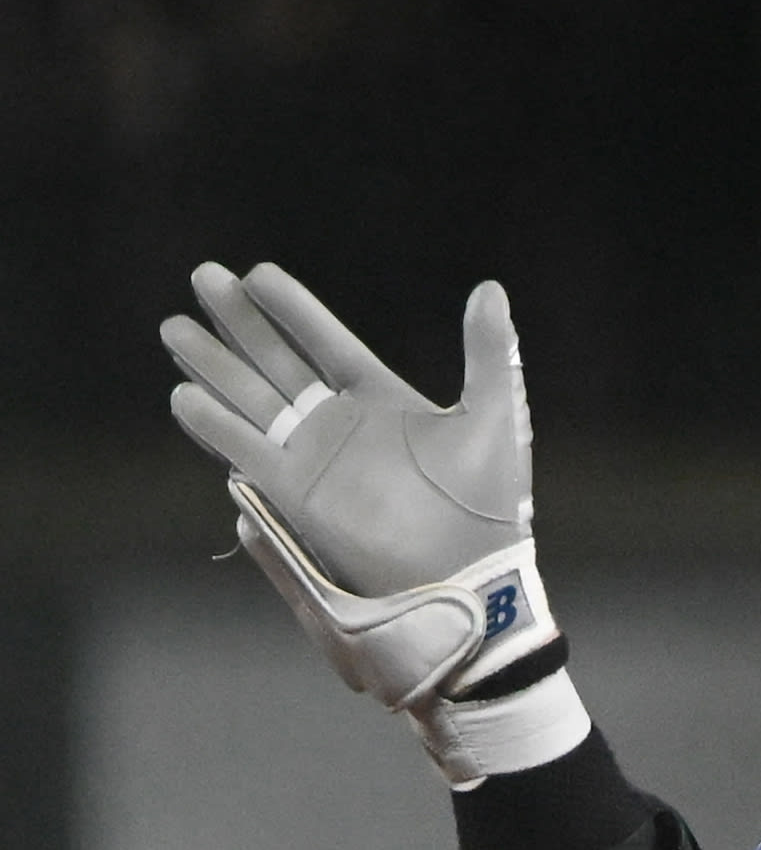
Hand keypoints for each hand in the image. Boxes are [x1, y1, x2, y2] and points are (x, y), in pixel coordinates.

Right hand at [162, 264, 557, 705]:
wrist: (468, 577)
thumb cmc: (489, 504)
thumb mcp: (496, 417)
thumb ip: (489, 351)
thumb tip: (490, 288)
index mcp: (385, 402)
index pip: (327, 343)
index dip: (293, 310)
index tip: (257, 272)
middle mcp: (342, 427)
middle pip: (279, 362)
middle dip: (241, 323)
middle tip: (203, 276)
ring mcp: (315, 462)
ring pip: (253, 400)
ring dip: (215, 365)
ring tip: (175, 328)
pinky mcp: (295, 498)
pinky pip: (247, 453)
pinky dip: (215, 426)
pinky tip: (184, 396)